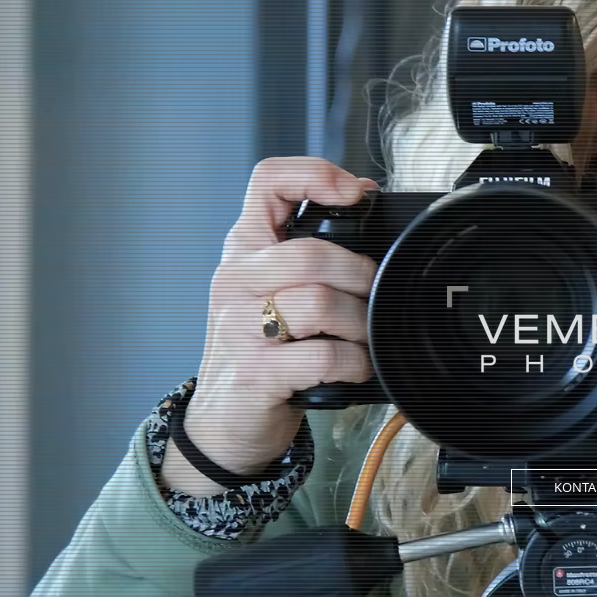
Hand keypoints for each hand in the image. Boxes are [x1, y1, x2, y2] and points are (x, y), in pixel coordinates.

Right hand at [161, 157, 378, 495]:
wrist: (225, 421)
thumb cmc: (262, 348)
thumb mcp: (273, 289)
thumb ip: (309, 249)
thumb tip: (364, 197)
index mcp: (244, 248)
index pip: (268, 181)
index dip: (315, 175)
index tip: (355, 195)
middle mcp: (235, 280)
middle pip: (310, 253)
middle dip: (360, 275)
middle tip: (372, 295)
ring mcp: (240, 328)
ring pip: (320, 304)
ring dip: (360, 324)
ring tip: (362, 337)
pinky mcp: (256, 373)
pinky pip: (323, 357)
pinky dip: (353, 362)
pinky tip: (354, 366)